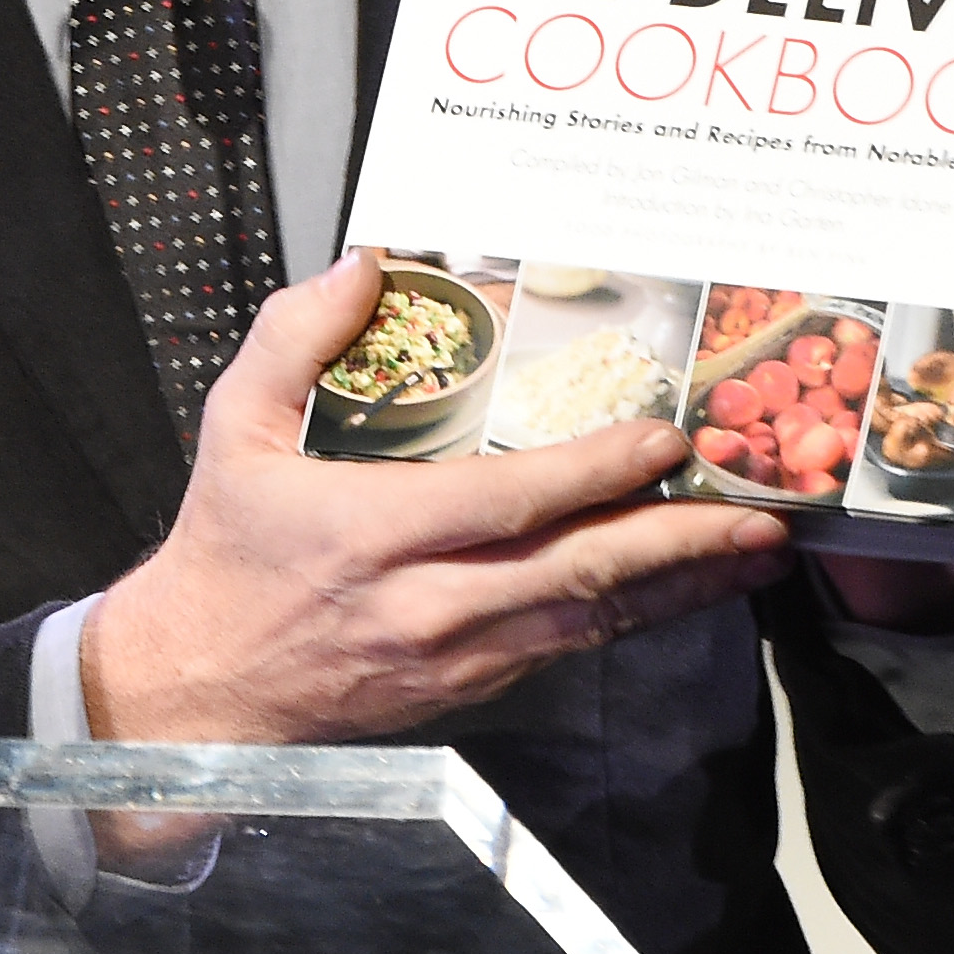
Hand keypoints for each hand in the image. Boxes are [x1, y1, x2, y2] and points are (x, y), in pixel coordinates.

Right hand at [76, 253, 792, 744]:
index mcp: (371, 533)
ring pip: (589, 621)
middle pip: (576, 574)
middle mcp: (425, 604)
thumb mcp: (234, 426)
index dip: (595, 474)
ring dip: (678, 588)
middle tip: (755, 514)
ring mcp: (454, 657)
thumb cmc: (225, 549)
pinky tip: (682, 590)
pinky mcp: (468, 688)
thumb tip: (369, 262)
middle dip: (676, 544)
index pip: (507, 502)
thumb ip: (297, 335)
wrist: (198, 690)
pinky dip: (631, 618)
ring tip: (753, 552)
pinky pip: (567, 648)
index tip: (661, 441)